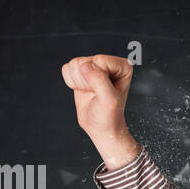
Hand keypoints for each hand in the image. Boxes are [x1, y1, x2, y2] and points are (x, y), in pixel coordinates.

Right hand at [61, 54, 140, 169]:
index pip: (100, 60)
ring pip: (74, 64)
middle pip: (84, 61)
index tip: (104, 92)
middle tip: (96, 94)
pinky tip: (83, 91)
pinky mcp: (82, 71)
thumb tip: (85, 65)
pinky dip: (72, 83)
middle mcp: (109, 63)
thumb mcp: (109, 101)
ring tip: (91, 93)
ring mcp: (94, 66)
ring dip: (79, 82)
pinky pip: (67, 69)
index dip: (97, 78)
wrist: (100, 128)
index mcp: (123, 66)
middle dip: (86, 81)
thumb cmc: (109, 116)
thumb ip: (99, 81)